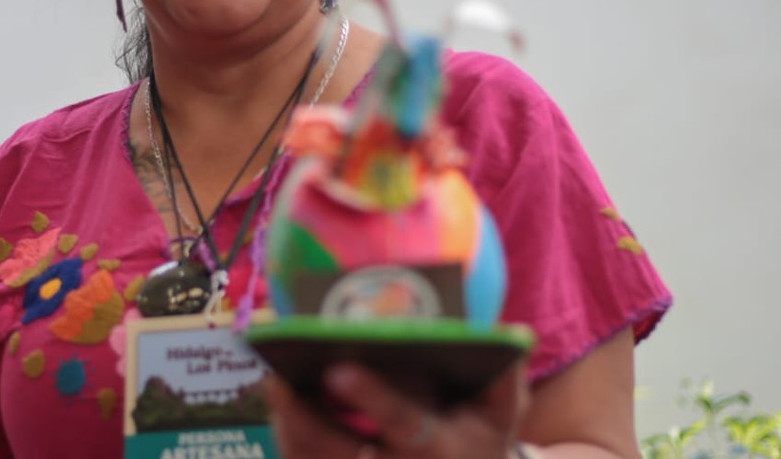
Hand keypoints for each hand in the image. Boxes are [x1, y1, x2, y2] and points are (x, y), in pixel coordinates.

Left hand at [263, 362, 529, 458]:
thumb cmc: (480, 436)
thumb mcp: (503, 412)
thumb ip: (503, 375)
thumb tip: (508, 333)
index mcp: (437, 448)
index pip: (402, 423)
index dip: (371, 397)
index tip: (339, 369)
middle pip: (340, 452)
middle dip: (305, 419)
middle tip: (277, 381)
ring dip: (289, 427)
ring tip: (272, 383)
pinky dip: (289, 437)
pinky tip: (281, 401)